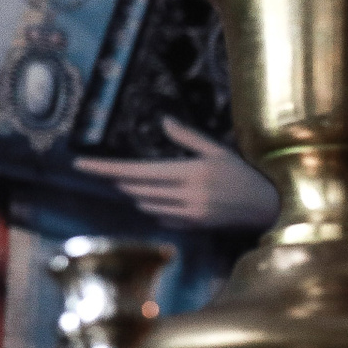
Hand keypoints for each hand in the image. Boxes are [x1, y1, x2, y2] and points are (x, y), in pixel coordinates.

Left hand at [73, 116, 277, 231]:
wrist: (267, 206)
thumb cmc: (244, 175)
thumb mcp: (218, 151)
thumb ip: (189, 137)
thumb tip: (163, 120)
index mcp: (189, 173)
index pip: (137, 170)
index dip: (105, 168)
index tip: (80, 165)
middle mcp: (185, 196)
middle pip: (136, 189)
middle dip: (117, 179)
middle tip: (100, 169)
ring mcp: (188, 214)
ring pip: (145, 204)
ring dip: (135, 193)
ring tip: (132, 182)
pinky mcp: (193, 226)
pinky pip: (160, 217)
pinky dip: (153, 207)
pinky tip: (159, 199)